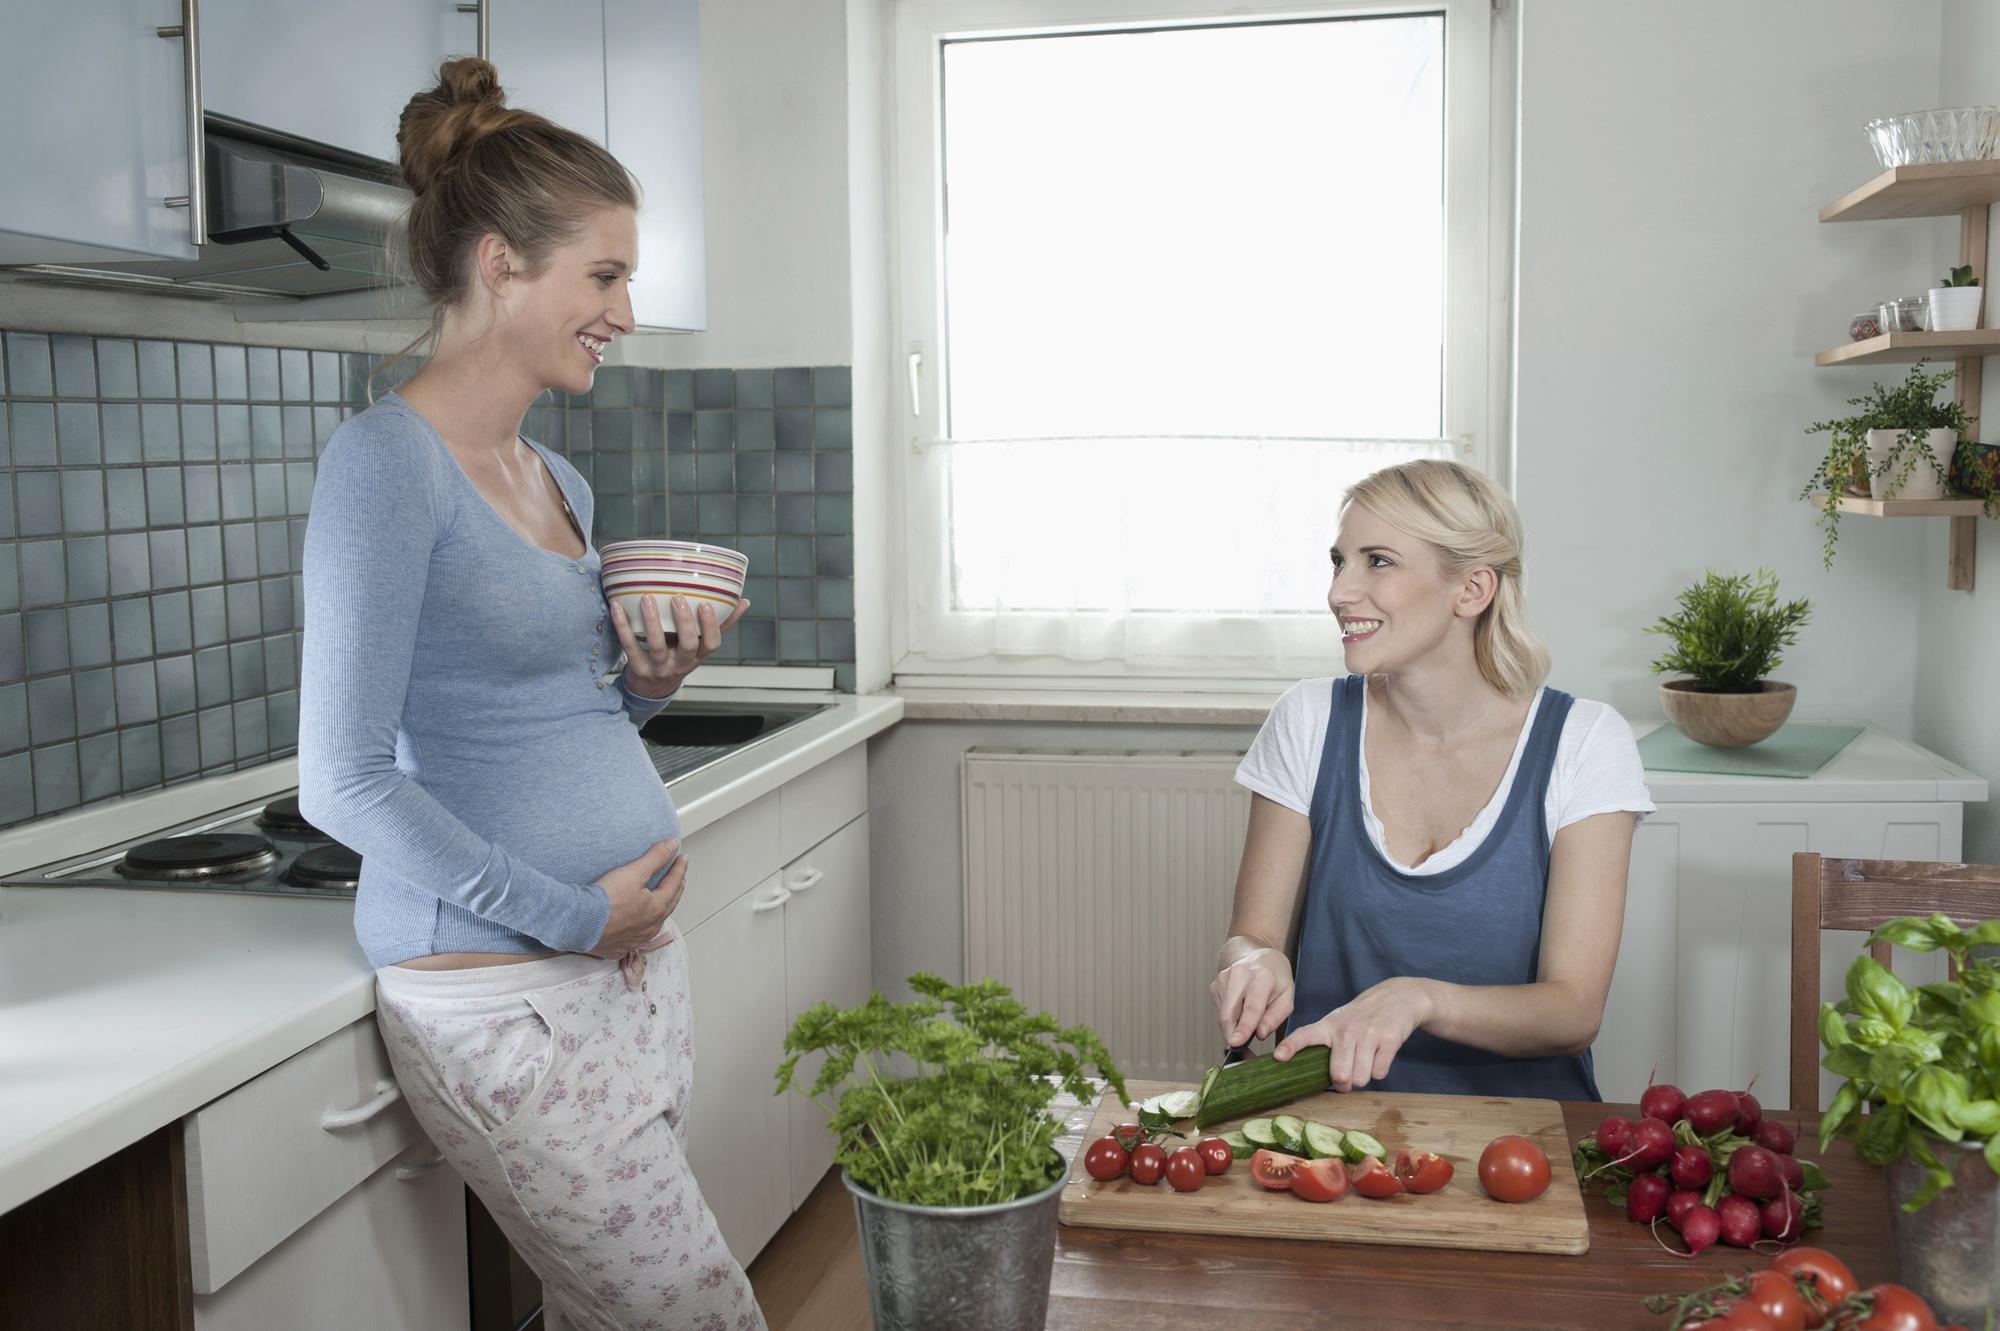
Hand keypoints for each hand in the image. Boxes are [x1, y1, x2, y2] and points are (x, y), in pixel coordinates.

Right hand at [588, 839, 686, 958]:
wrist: (578, 923)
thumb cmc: (604, 901)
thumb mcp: (633, 872)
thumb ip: (656, 857)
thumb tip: (673, 845)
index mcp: (657, 908)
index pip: (674, 883)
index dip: (679, 868)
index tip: (682, 858)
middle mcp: (650, 927)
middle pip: (669, 904)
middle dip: (675, 887)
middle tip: (677, 876)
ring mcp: (635, 939)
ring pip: (655, 922)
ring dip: (661, 908)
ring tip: (661, 898)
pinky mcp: (619, 947)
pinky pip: (636, 934)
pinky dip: (642, 924)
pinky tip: (637, 921)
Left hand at [613, 594, 750, 699]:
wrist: (650, 689)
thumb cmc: (678, 658)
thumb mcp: (700, 647)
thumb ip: (720, 624)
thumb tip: (743, 602)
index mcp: (697, 657)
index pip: (711, 644)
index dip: (710, 626)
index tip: (705, 604)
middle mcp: (680, 664)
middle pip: (687, 645)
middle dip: (684, 621)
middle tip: (677, 597)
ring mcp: (658, 667)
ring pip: (657, 645)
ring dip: (652, 620)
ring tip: (647, 598)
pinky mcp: (637, 667)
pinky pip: (629, 645)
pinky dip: (623, 625)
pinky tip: (618, 607)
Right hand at [1210, 946, 1295, 1047]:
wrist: (1261, 958)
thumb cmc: (1276, 980)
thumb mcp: (1287, 998)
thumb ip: (1275, 1018)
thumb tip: (1259, 1034)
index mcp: (1262, 977)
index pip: (1251, 1007)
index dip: (1243, 1027)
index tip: (1236, 1042)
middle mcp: (1240, 974)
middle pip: (1229, 1013)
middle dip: (1231, 1033)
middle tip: (1240, 1045)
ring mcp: (1224, 977)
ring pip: (1223, 1014)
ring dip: (1234, 1024)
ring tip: (1249, 1015)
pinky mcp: (1215, 984)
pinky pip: (1220, 1010)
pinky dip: (1230, 1015)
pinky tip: (1241, 1006)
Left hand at [1273, 977, 1434, 1090]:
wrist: (1398, 997)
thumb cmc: (1361, 1017)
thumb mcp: (1338, 1022)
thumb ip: (1325, 1043)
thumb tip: (1310, 1075)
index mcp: (1329, 1026)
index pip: (1304, 1035)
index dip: (1290, 1046)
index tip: (1278, 1057)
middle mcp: (1346, 1030)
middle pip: (1340, 1075)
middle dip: (1344, 1084)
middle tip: (1347, 1079)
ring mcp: (1368, 1034)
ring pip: (1361, 1079)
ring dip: (1363, 1077)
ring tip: (1364, 1061)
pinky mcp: (1388, 1040)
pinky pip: (1379, 1074)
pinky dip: (1379, 1071)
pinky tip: (1379, 1055)